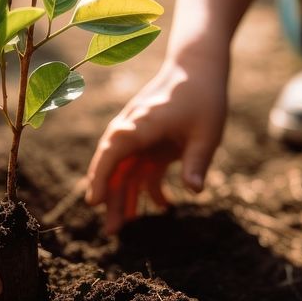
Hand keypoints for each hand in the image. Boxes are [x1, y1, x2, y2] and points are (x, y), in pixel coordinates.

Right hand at [86, 58, 227, 233]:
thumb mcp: (207, 133)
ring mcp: (140, 137)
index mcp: (141, 125)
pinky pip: (142, 168)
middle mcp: (133, 131)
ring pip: (125, 171)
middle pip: (114, 168)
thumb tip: (194, 191)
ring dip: (125, 198)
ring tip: (126, 228)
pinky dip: (147, 187)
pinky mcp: (150, 141)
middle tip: (112, 232)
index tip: (94, 202)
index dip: (101, 177)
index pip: (113, 152)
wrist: (199, 67)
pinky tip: (161, 205)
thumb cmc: (203, 97)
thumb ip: (197, 162)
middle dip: (110, 199)